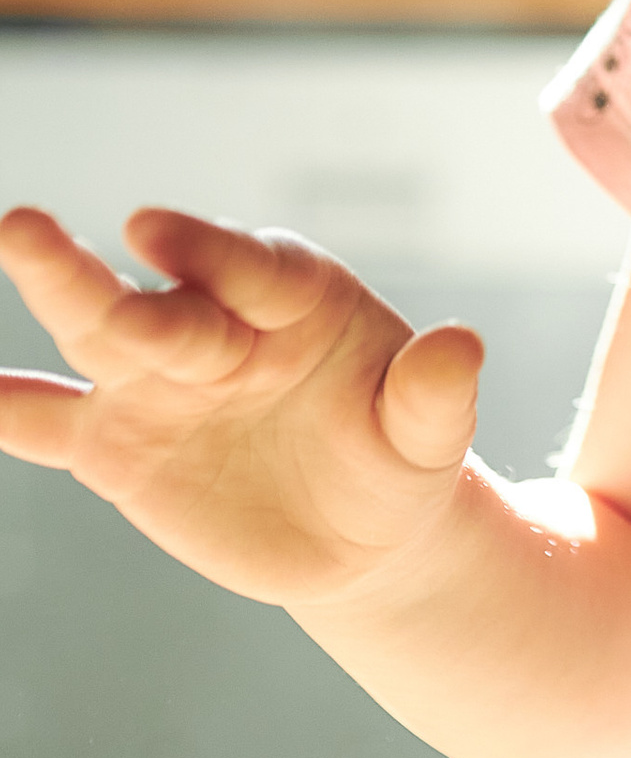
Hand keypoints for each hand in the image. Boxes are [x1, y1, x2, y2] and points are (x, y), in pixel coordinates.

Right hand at [0, 205, 482, 609]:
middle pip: (157, 302)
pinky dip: (10, 410)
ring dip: (52, 290)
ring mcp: (164, 385)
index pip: (253, 269)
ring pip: (100, 336)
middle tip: (27, 229)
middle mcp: (222, 326)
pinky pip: (53, 427)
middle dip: (95, 276)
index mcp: (300, 299)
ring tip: (9, 238)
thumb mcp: (429, 434)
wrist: (361, 531)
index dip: (205, 250)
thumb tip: (459, 345)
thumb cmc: (401, 457)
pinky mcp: (120, 446)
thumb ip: (434, 392)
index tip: (146, 227)